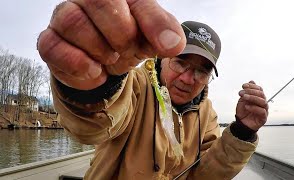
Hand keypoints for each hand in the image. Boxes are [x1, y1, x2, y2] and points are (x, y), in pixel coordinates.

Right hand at [37, 0, 185, 89]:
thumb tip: (173, 44)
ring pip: (74, 22)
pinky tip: (94, 70)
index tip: (167, 46)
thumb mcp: (150, 37)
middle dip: (121, 35)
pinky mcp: (49, 40)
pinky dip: (78, 64)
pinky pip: (52, 46)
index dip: (153, 23)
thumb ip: (164, 34)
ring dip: (100, 50)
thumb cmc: (127, 41)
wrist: (103, 63)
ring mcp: (64, 15)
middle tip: (127, 49)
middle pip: (99, 0)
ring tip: (109, 58)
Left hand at [236, 81, 267, 130]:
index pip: (259, 89)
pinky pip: (262, 111)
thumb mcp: (243, 100)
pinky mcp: (263, 118)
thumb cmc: (243, 112)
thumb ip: (247, 92)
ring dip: (253, 98)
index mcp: (259, 98)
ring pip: (263, 101)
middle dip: (251, 92)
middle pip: (261, 94)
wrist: (241, 123)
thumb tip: (252, 80)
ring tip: (244, 97)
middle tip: (241, 92)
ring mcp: (264, 110)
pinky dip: (254, 108)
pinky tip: (246, 106)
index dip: (252, 86)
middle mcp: (263, 103)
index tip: (243, 85)